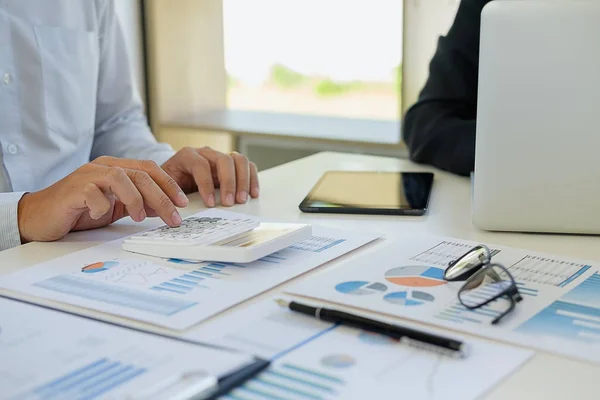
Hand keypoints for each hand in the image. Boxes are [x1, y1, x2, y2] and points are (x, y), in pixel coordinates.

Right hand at [17, 156, 188, 242]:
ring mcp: (88, 176)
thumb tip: (165, 208)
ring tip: (140, 217)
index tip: (183, 203)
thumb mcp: (115, 207)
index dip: (169, 185)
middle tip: (174, 217)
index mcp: (116, 168)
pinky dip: (102, 205)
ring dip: (136, 199)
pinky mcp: (73, 189)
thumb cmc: (79, 211)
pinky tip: (102, 215)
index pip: (149, 169)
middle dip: (162, 197)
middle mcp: (103, 167)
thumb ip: (138, 203)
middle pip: (141, 175)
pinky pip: (94, 193)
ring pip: (122, 178)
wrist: (39, 217)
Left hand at [161, 147, 258, 206]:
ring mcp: (220, 157)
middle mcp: (206, 153)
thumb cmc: (168, 184)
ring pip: (238, 160)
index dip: (206, 184)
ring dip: (243, 181)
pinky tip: (252, 194)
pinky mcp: (231, 164)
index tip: (210, 203)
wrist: (172, 178)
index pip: (201, 165)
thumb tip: (181, 207)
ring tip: (242, 200)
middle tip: (229, 202)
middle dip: (229, 182)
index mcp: (187, 155)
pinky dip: (252, 179)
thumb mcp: (164, 188)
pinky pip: (247, 166)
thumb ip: (172, 194)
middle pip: (224, 160)